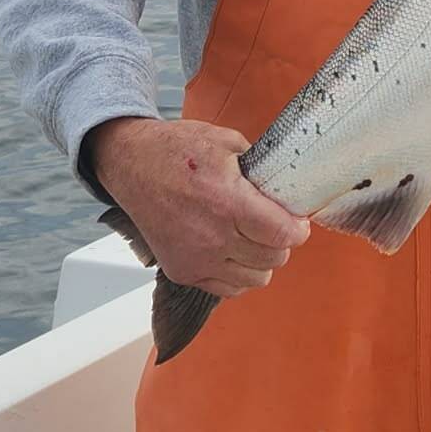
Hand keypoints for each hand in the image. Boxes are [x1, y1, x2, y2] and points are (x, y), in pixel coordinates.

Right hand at [87, 116, 309, 297]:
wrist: (132, 164)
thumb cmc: (177, 150)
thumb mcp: (228, 143)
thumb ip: (260, 168)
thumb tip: (287, 185)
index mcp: (228, 202)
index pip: (282, 234)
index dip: (298, 229)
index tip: (298, 221)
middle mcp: (213, 237)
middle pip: (274, 258)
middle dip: (282, 241)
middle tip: (274, 225)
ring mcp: (196, 259)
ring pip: (255, 279)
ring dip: (262, 260)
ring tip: (253, 238)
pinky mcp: (182, 272)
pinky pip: (229, 288)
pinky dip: (238, 274)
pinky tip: (233, 251)